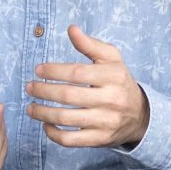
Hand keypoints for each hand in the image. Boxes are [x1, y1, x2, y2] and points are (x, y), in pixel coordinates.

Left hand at [24, 26, 151, 148]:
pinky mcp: (100, 139)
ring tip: (31, 107)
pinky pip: (70, 140)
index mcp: (113, 76)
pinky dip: (53, 134)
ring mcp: (106, 122)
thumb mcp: (111, 59)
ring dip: (42, 113)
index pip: (77, 73)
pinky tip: (46, 124)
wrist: (140, 115)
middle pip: (68, 96)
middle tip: (29, 88)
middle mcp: (112, 100)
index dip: (54, 71)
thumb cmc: (119, 81)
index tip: (38, 70)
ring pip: (66, 119)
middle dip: (43, 91)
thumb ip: (90, 44)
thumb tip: (71, 29)